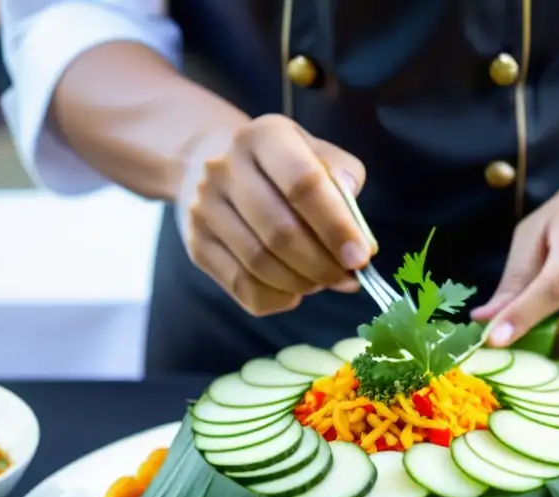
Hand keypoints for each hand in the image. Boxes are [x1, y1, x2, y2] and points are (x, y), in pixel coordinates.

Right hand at [182, 114, 371, 316]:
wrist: (206, 160)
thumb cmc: (278, 162)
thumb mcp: (314, 152)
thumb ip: (343, 182)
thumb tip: (358, 235)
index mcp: (264, 136)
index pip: (303, 184)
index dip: (336, 226)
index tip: (361, 257)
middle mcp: (225, 168)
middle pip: (280, 232)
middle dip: (323, 265)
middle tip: (347, 278)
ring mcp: (204, 209)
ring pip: (260, 264)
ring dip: (302, 283)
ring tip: (323, 281)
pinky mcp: (197, 245)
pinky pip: (242, 286)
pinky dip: (277, 297)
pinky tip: (294, 291)